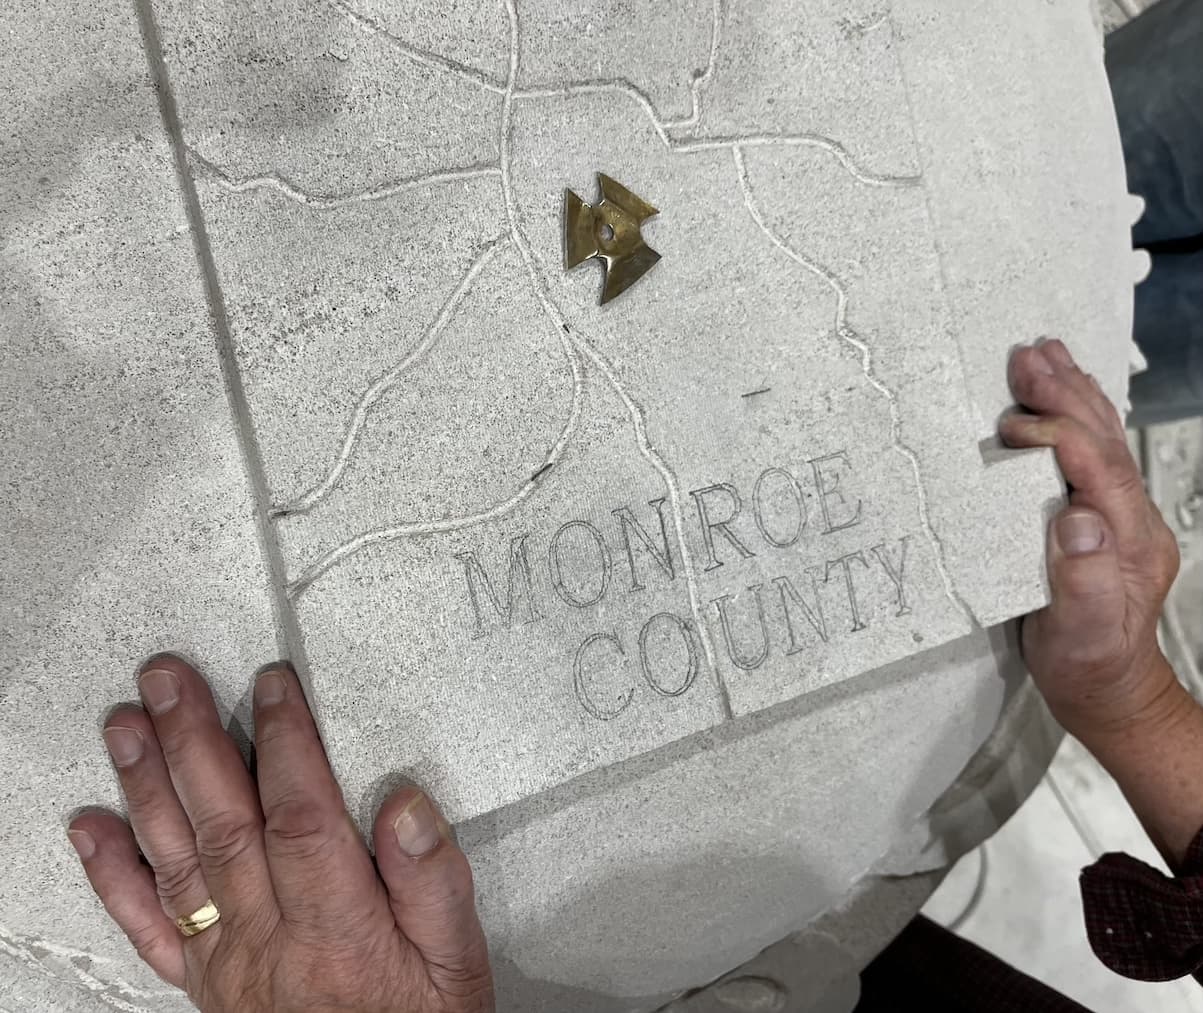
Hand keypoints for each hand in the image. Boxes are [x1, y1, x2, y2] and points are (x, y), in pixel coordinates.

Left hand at [67, 655, 493, 1012]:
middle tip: (168, 678)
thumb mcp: (458, 957)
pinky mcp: (206, 978)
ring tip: (128, 724)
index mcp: (338, 926)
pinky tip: (92, 829)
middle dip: (192, 742)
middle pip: (224, 825)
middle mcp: (270, 939)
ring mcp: (229, 959)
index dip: (285, 744)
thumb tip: (405, 805)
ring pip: (179, 860)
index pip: (301, 818)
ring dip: (147, 786)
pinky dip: (114, 875)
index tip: (272, 685)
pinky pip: (151, 926)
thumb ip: (434, 879)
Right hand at [1001, 339, 1182, 743]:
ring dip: (1072, 395)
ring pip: (1101, 440)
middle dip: (1067, 394)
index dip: (1060, 438)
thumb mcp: (1082, 637)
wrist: (1110, 691)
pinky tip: (1059, 400)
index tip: (1015, 426)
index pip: (1100, 470)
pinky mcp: (1098, 519)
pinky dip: (1073, 419)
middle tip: (1029, 356)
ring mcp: (1119, 517)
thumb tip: (1076, 519)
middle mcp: (1132, 521)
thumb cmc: (1089, 667)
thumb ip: (1083, 580)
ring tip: (1044, 357)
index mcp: (1130, 542)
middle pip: (1105, 441)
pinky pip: (1090, 456)